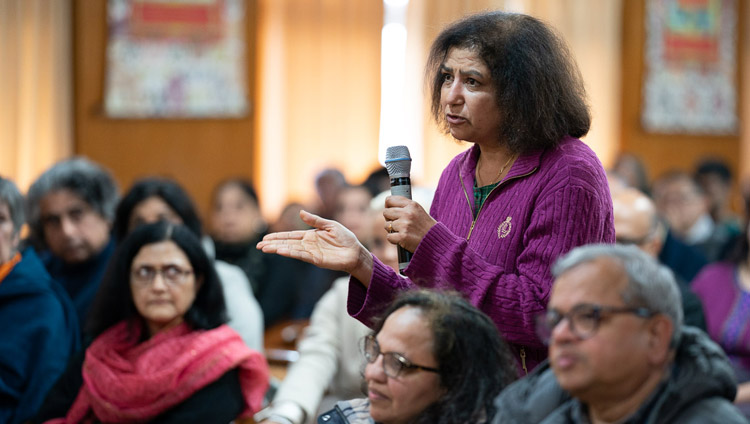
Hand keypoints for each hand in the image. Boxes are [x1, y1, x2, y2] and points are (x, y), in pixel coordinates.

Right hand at [257, 210, 373, 283]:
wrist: (355, 251)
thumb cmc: (345, 238)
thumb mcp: (330, 225)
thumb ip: (315, 220)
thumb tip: (300, 212)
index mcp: (310, 236)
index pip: (290, 236)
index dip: (278, 237)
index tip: (265, 238)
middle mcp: (308, 245)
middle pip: (287, 243)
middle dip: (273, 244)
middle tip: (259, 246)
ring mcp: (311, 253)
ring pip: (291, 250)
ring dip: (278, 249)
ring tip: (265, 249)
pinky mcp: (317, 259)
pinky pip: (301, 255)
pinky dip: (291, 253)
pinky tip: (282, 251)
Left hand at [382, 196, 436, 252]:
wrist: (436, 241)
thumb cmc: (426, 226)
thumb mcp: (418, 211)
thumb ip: (405, 206)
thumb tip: (388, 205)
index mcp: (412, 205)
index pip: (390, 200)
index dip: (388, 206)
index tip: (391, 211)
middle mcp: (408, 213)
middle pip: (386, 212)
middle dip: (389, 219)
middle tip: (397, 224)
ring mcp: (405, 225)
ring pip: (386, 225)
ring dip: (391, 230)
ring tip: (402, 232)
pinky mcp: (403, 236)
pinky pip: (389, 237)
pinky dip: (393, 240)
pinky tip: (401, 239)